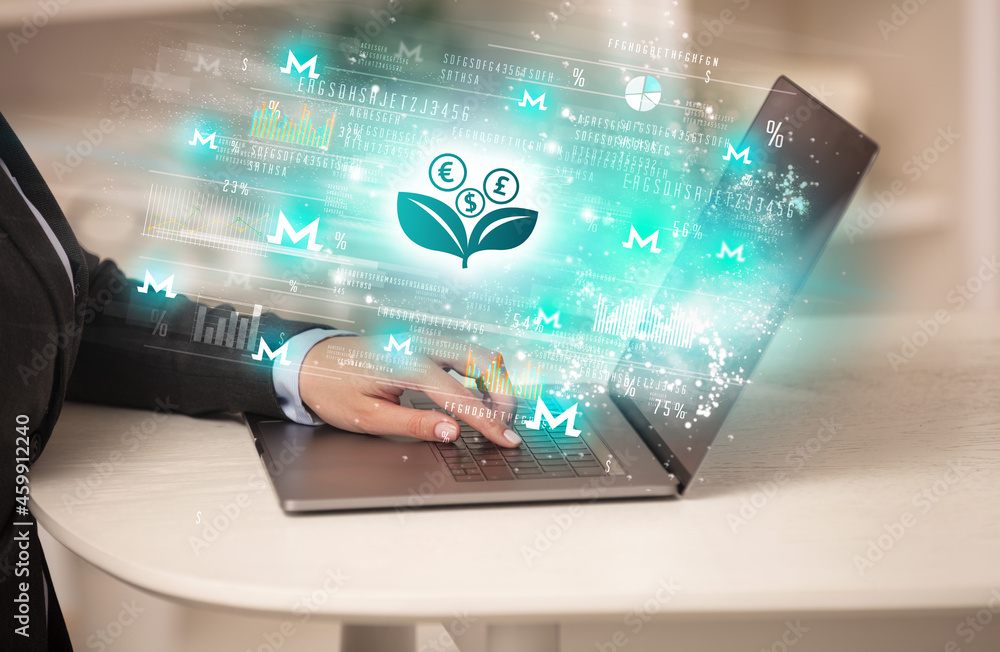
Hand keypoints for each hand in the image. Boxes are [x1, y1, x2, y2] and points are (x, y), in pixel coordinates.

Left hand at [298, 335, 520, 446]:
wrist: (311, 362)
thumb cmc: (334, 390)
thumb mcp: (367, 417)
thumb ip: (414, 423)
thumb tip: (453, 432)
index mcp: (406, 363)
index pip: (461, 395)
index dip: (489, 421)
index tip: (507, 441)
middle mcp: (421, 343)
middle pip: (484, 361)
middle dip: (503, 395)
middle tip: (504, 428)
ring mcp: (426, 338)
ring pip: (480, 353)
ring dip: (496, 383)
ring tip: (494, 416)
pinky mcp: (427, 341)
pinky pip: (467, 353)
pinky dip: (482, 375)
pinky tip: (479, 398)